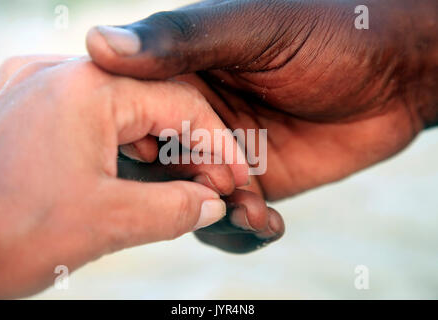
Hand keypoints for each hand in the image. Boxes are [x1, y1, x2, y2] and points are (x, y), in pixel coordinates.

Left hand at [0, 55, 250, 297]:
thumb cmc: (3, 235)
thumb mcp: (108, 223)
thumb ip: (175, 210)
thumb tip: (211, 205)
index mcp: (86, 89)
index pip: (180, 103)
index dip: (218, 143)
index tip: (239, 176)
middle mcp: (61, 76)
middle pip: (154, 102)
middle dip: (191, 145)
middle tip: (215, 184)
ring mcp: (40, 90)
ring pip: (125, 110)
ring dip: (160, 147)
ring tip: (187, 182)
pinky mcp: (29, 112)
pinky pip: (95, 119)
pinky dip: (126, 146)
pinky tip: (143, 171)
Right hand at [86, 0, 436, 199]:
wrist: (396, 75)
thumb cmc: (330, 35)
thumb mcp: (253, 28)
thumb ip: (181, 39)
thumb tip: (97, 43)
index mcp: (183, 72)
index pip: (133, 113)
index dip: (139, 140)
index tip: (159, 157)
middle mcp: (198, 117)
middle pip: (159, 167)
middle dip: (181, 188)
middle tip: (220, 189)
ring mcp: (227, 154)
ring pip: (192, 200)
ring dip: (214, 215)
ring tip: (251, 211)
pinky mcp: (259, 184)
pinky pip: (233, 218)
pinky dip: (244, 230)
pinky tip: (268, 223)